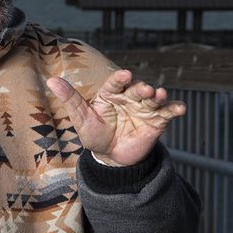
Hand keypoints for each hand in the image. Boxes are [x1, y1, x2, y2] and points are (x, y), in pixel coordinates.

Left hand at [46, 70, 184, 166]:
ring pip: (153, 99)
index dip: (120, 79)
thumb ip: (70, 99)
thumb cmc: (95, 134)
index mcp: (111, 93)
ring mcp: (144, 108)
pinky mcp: (157, 121)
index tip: (124, 74)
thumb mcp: (81, 118)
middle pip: (136, 90)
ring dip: (158, 96)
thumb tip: (51, 80)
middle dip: (141, 88)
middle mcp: (129, 97)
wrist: (112, 157)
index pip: (115, 83)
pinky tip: (180, 108)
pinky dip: (175, 109)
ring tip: (160, 94)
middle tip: (145, 89)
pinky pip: (167, 113)